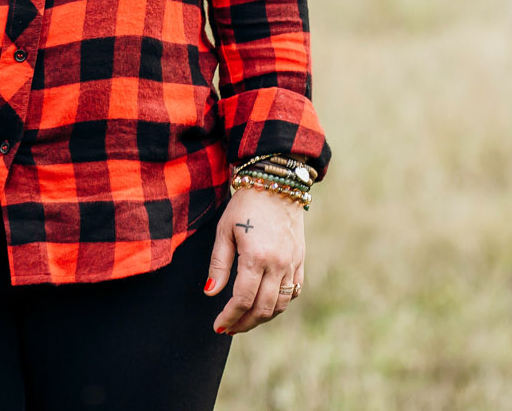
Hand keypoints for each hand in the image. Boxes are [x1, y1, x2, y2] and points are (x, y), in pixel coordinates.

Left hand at [206, 188, 305, 333]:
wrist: (277, 184)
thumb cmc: (245, 205)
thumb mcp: (224, 230)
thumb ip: (219, 264)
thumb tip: (210, 293)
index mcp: (256, 257)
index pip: (243, 300)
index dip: (230, 317)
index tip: (218, 326)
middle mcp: (278, 264)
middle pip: (263, 308)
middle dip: (245, 323)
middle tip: (230, 328)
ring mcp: (292, 263)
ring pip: (280, 304)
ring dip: (262, 318)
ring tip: (245, 320)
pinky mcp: (300, 260)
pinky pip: (294, 291)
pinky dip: (280, 304)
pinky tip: (266, 305)